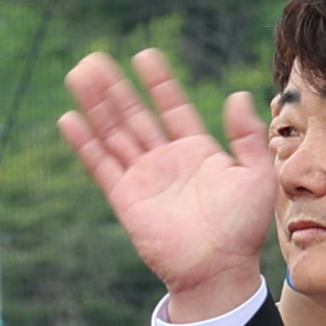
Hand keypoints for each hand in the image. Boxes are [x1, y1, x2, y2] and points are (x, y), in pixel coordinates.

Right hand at [51, 48, 281, 318]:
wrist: (218, 270)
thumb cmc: (243, 229)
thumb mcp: (257, 175)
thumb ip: (248, 135)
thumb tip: (237, 95)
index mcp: (196, 151)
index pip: (172, 107)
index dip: (159, 82)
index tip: (144, 55)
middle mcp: (165, 161)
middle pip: (133, 115)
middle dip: (114, 88)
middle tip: (94, 58)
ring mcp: (143, 179)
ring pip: (113, 133)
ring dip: (95, 105)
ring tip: (78, 74)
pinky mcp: (125, 199)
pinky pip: (101, 166)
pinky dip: (84, 143)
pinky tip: (69, 119)